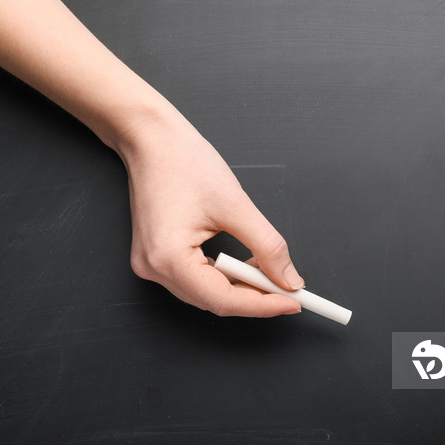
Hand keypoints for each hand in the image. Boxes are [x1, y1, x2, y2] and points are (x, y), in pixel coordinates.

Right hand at [120, 104, 303, 316]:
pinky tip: (242, 263)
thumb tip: (288, 279)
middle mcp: (153, 268)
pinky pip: (196, 279)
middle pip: (214, 301)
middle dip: (254, 296)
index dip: (262, 305)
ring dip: (240, 286)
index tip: (293, 301)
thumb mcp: (235, 205)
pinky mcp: (156, 256)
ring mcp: (151, 264)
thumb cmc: (183, 162)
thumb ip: (266, 247)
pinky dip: (224, 275)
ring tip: (267, 270)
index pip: (223, 300)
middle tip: (287, 287)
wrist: (152, 139)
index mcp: (168, 258)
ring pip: (206, 292)